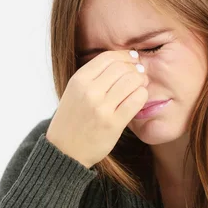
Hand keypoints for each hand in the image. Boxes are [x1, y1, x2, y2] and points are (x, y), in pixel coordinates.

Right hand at [46, 50, 147, 167]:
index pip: (109, 57)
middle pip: (123, 68)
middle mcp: (89, 91)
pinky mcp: (114, 123)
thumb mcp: (75, 91)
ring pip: (133, 81)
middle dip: (136, 69)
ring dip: (141, 81)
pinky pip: (137, 100)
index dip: (125, 56)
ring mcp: (102, 108)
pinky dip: (142, 96)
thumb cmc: (74, 118)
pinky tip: (139, 99)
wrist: (65, 151)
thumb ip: (95, 75)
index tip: (133, 60)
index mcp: (79, 80)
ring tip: (141, 86)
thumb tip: (126, 60)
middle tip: (140, 75)